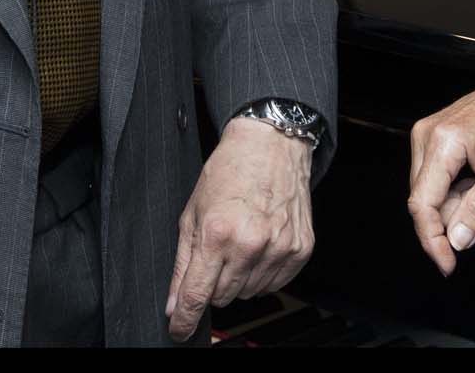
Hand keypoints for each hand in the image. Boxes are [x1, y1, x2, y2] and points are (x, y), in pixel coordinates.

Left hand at [164, 117, 314, 340]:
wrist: (271, 145)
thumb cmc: (230, 172)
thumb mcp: (193, 213)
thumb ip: (182, 264)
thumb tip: (174, 305)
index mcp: (218, 233)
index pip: (197, 295)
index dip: (183, 320)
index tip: (178, 330)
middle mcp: (251, 244)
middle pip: (222, 298)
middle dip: (213, 283)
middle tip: (217, 252)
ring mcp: (279, 248)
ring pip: (247, 294)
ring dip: (239, 278)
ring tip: (241, 241)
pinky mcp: (300, 250)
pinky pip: (273, 285)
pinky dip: (262, 273)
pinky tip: (259, 245)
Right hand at [406, 67, 474, 276]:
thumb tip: (457, 240)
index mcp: (444, 142)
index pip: (422, 204)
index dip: (432, 240)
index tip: (447, 263)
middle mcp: (426, 135)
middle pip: (422, 199)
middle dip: (449, 218)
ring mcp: (426, 133)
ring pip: (428, 190)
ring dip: (454, 203)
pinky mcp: (431, 135)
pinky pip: (433, 176)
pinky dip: (454, 189)